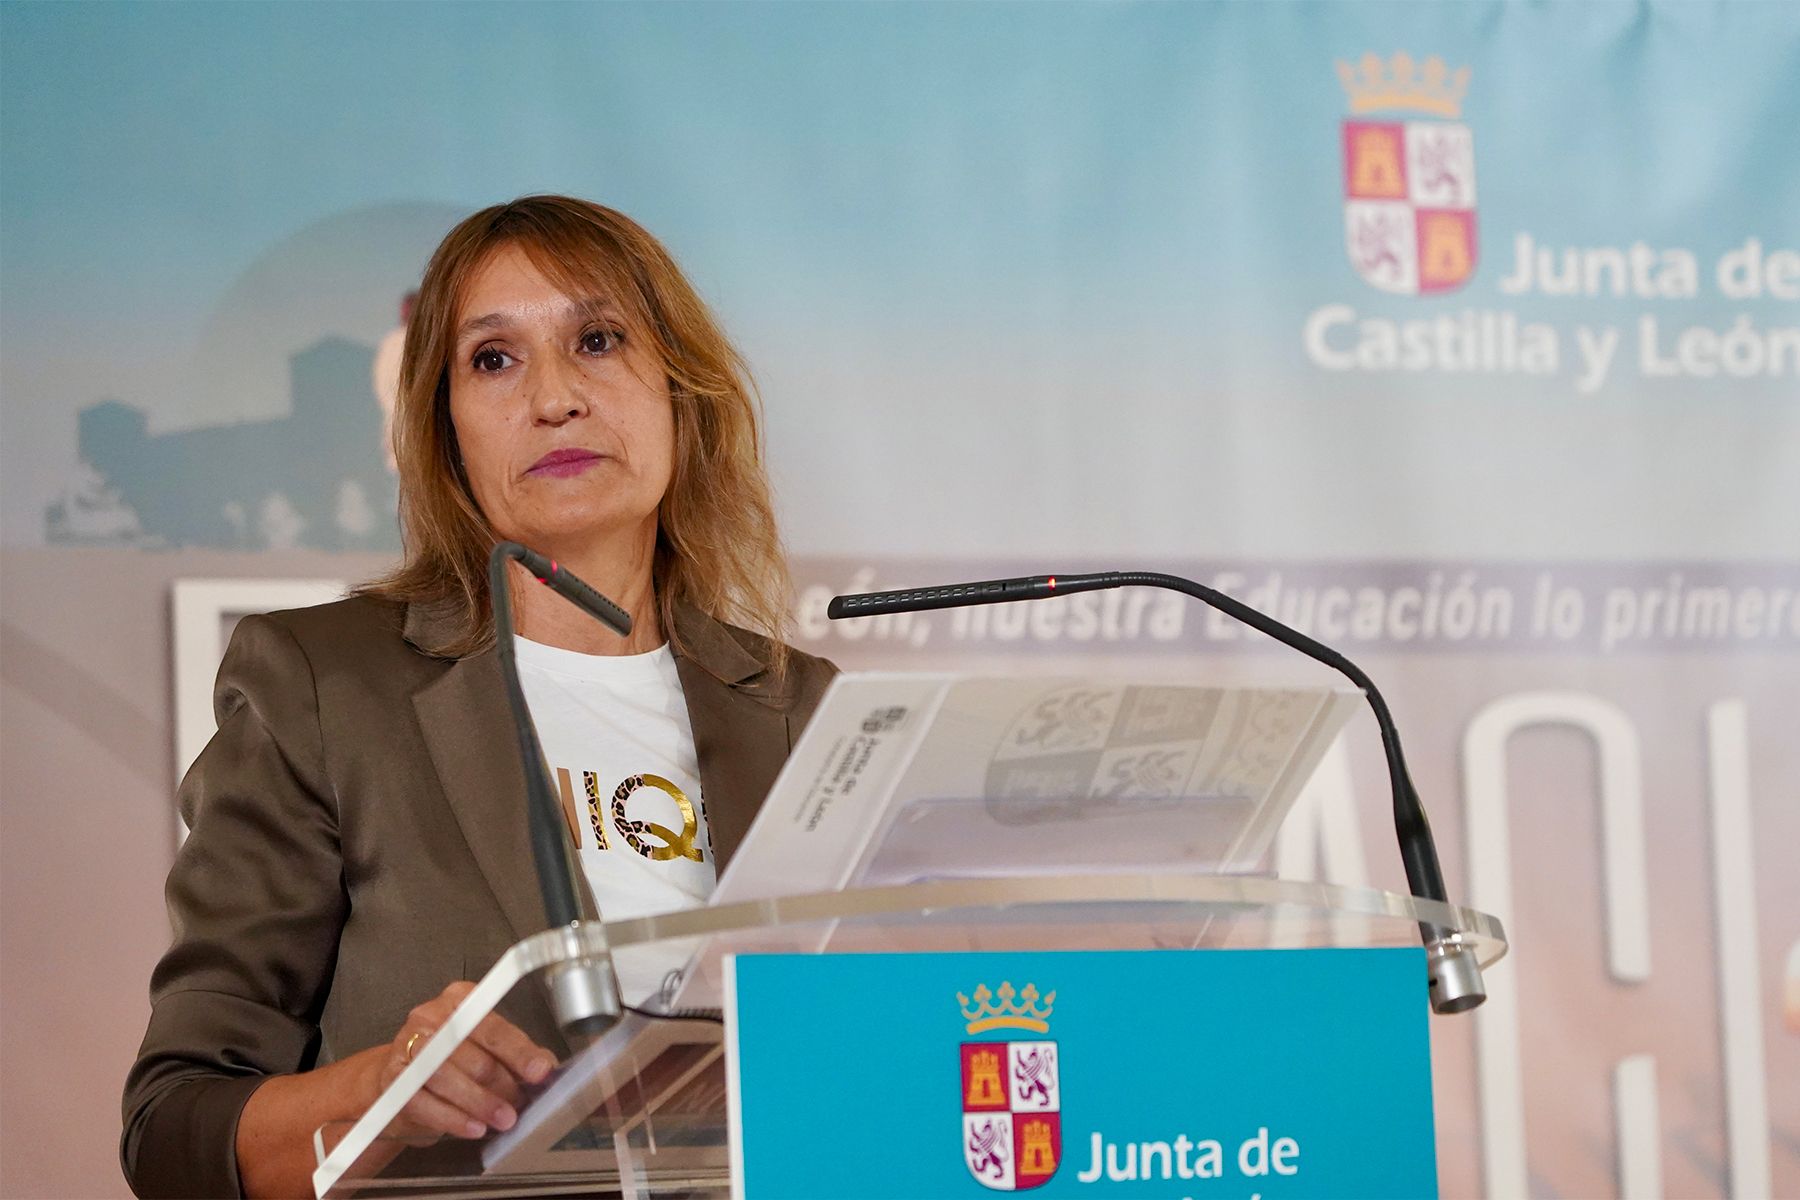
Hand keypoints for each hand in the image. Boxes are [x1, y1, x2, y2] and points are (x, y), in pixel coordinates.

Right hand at [373, 981, 557, 1139]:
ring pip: (448, 1078)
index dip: (520, 1052)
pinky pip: (426, 1103)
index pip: (494, 1027)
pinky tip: (474, 1127)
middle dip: (502, 1085)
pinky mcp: (392, 1079)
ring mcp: (407, 1047)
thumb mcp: (483, 1048)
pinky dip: (454, 1119)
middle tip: (520, 1105)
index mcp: (459, 1000)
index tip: (540, 1071)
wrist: (399, 1080)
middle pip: (473, 1055)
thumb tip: (545, 1068)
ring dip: (481, 1103)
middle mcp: (430, 1017)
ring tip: (502, 1119)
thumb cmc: (450, 1060)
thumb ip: (514, 1054)